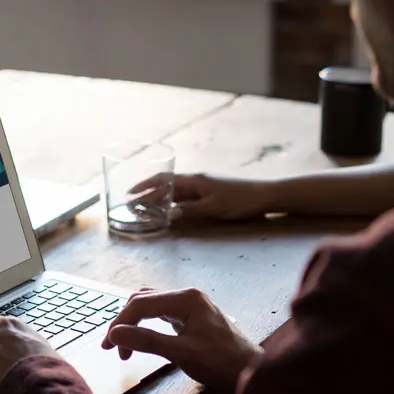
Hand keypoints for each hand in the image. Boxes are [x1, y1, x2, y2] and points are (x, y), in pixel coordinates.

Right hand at [101, 287, 259, 387]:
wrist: (251, 372)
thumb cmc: (221, 363)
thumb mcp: (181, 353)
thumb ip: (147, 341)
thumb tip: (115, 334)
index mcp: (186, 298)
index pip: (141, 304)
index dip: (120, 323)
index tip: (109, 346)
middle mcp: (186, 295)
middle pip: (143, 300)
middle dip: (124, 322)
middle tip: (112, 348)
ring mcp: (189, 305)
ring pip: (150, 305)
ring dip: (134, 323)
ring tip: (124, 347)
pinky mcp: (191, 316)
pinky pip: (160, 313)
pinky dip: (146, 325)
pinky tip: (141, 339)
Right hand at [129, 174, 271, 220]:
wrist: (263, 195)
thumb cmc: (239, 201)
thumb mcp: (213, 208)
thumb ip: (190, 210)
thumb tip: (168, 213)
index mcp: (194, 180)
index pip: (163, 180)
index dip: (145, 186)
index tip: (130, 194)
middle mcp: (195, 180)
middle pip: (166, 184)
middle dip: (147, 192)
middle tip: (131, 202)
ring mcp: (202, 185)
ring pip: (174, 189)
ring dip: (158, 196)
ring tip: (145, 206)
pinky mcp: (209, 191)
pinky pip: (184, 194)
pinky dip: (171, 200)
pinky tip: (168, 207)